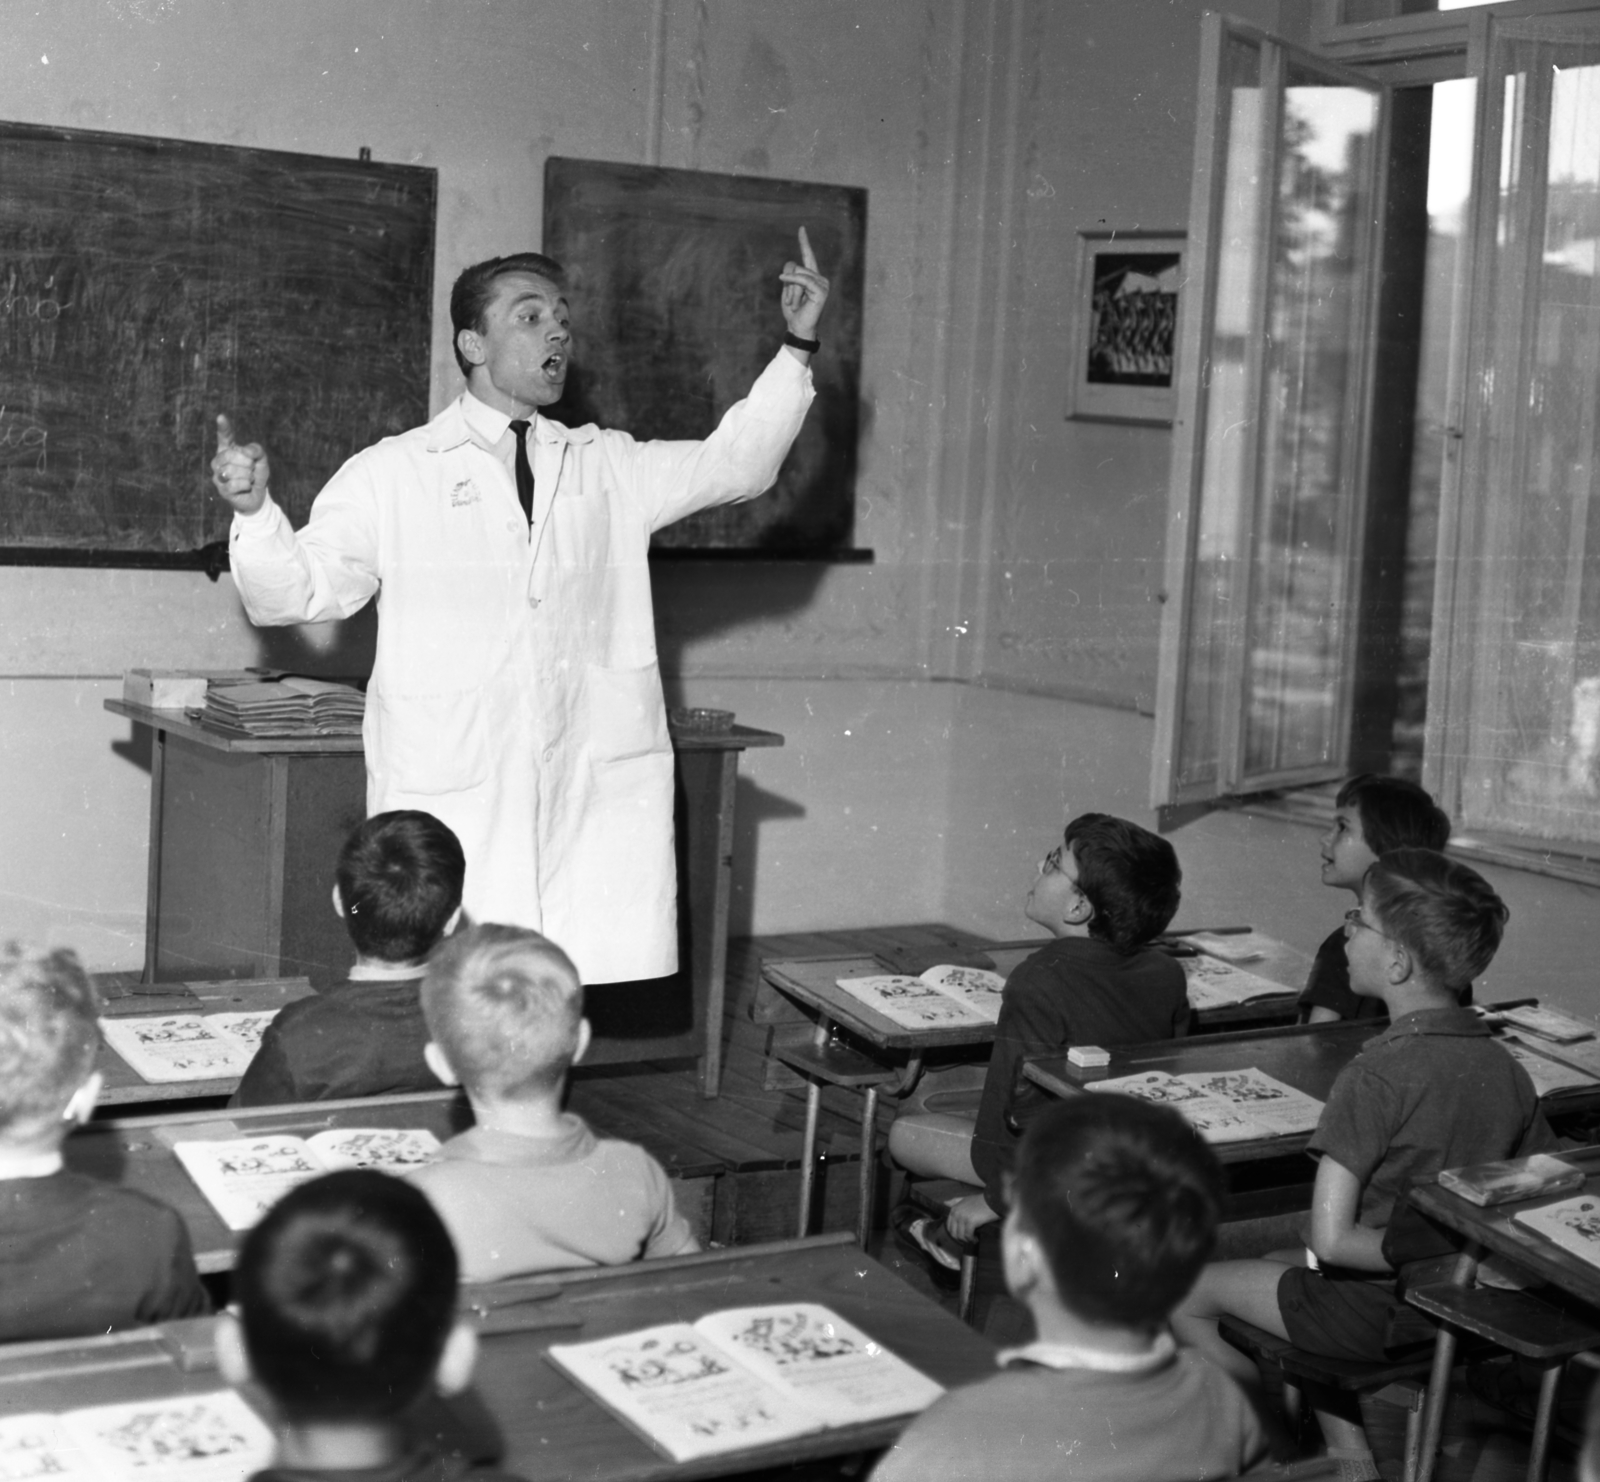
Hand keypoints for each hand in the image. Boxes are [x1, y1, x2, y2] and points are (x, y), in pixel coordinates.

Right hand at [210, 414, 269, 515]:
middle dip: (246, 462)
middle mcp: (219, 461)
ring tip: (249, 478)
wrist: (258, 495)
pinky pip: (234, 484)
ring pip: (231, 470)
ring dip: (247, 475)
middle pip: (229, 455)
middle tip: (251, 468)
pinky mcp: (221, 489)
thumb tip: (244, 451)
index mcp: (228, 450)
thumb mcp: (261, 460)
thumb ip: (256, 450)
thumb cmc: (257, 474)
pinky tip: (246, 486)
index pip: (224, 437)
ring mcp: (218, 475)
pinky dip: (246, 485)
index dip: (223, 428)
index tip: (221, 417)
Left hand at [779, 226, 828, 342]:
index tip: (801, 229)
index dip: (804, 242)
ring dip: (790, 289)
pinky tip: (783, 279)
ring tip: (794, 304)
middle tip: (790, 301)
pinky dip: (792, 281)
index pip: (808, 256)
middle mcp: (820, 278)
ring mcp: (823, 284)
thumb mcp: (788, 290)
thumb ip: (790, 276)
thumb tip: (792, 266)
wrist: (798, 328)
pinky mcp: (822, 291)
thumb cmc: (793, 312)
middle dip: (787, 282)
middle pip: (796, 265)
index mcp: (812, 277)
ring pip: (798, 273)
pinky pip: (803, 279)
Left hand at [944, 1192, 998, 1243]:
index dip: (956, 1234)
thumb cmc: (982, 1201)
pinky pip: (968, 1236)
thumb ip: (955, 1201)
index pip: (949, 1226)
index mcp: (954, 1208)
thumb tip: (945, 1202)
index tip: (964, 1236)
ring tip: (974, 1239)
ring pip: (960, 1236)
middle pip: (954, 1233)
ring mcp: (962, 1217)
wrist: (993, 1200)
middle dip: (961, 1239)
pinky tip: (976, 1239)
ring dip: (967, 1240)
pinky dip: (972, 1239)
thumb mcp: (966, 1199)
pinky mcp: (970, 1222)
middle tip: (969, 1239)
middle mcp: (956, 1212)